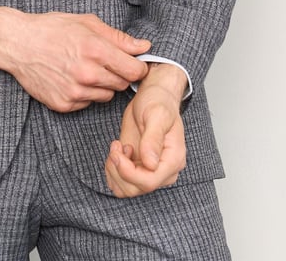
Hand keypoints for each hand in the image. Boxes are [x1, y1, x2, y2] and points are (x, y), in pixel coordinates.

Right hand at [0, 7, 150, 112]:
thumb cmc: (52, 29)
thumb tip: (144, 46)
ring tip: (85, 68)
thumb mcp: (87, 23)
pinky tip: (72, 78)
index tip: (133, 63)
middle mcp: (87, 73)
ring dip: (102, 85)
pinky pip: (87, 103)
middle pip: (122, 84)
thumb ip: (118, 37)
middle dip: (119, 74)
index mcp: (96, 50)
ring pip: (106, 96)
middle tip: (104, 62)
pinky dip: (85, 93)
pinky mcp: (64, 104)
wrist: (18, 44)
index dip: (137, 66)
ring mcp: (75, 92)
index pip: (135, 70)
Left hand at [105, 63, 186, 196]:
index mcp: (173, 160)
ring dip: (114, 170)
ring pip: (126, 190)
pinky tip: (117, 151)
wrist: (153, 96)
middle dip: (119, 169)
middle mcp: (163, 171)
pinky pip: (121, 183)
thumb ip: (153, 138)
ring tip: (117, 147)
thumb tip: (151, 164)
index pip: (150, 182)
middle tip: (116, 145)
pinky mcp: (137, 168)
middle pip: (136, 189)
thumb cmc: (158, 102)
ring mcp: (149, 171)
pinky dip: (112, 171)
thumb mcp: (156, 114)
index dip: (128, 172)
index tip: (119, 149)